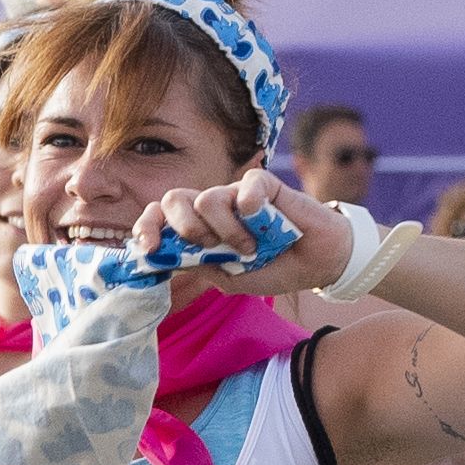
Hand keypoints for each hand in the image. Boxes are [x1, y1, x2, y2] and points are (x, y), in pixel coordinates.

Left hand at [142, 168, 333, 294]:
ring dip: (227, 230)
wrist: (317, 264)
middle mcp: (212, 209)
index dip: (147, 228)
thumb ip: (203, 267)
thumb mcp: (231, 278)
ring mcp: (236, 195)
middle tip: (209, 246)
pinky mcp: (264, 186)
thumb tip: (170, 258)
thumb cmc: (273, 268)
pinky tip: (267, 222)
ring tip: (251, 247)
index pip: (159, 217)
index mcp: (198, 230)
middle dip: (183, 227)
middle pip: (173, 199)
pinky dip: (253, 207)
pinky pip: (246, 187)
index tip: (149, 248)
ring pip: (207, 199)